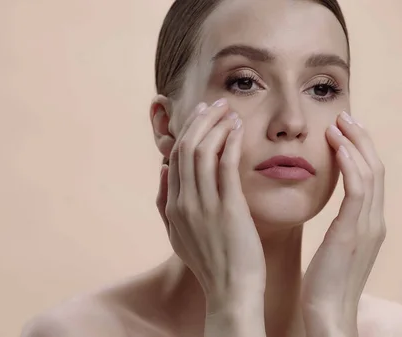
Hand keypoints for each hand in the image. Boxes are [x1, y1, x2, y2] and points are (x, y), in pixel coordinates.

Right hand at [155, 99, 265, 311]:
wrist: (231, 291)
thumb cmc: (211, 263)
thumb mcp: (177, 235)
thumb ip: (165, 203)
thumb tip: (162, 170)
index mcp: (172, 207)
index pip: (175, 158)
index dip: (187, 131)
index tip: (201, 115)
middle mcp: (184, 202)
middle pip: (186, 148)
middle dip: (201, 120)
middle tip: (215, 103)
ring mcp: (205, 205)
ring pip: (203, 151)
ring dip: (216, 124)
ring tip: (228, 110)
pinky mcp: (228, 208)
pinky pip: (226, 165)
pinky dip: (231, 142)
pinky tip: (239, 129)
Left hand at [302, 112, 386, 336]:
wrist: (328, 314)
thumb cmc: (325, 284)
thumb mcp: (334, 249)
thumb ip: (339, 226)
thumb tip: (328, 210)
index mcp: (369, 224)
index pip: (370, 177)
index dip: (360, 150)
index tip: (342, 130)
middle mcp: (375, 221)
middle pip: (375, 168)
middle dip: (361, 138)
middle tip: (343, 116)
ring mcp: (368, 226)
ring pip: (370, 172)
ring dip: (355, 143)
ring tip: (338, 123)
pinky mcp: (354, 231)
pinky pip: (357, 189)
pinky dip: (350, 164)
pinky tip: (337, 146)